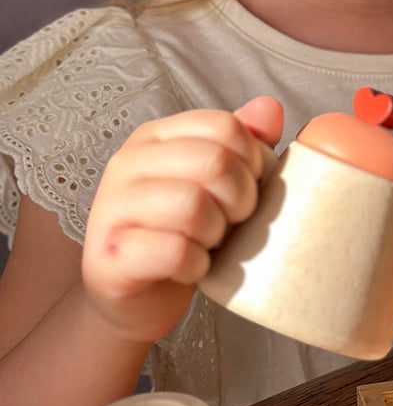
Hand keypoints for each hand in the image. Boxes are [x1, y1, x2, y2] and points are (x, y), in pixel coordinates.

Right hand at [81, 96, 283, 342]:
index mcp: (157, 136)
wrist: (140, 297)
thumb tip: (270, 108)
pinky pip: (175, 251)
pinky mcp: (109, 256)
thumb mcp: (220, 183)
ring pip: (193, 206)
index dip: (254, 159)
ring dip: (216, 233)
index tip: (249, 185)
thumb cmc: (186, 232)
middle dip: (241, 199)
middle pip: (214, 162)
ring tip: (208, 242)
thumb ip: (244, 143)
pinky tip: (192, 267)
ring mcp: (112, 208)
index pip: (224, 125)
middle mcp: (128, 163)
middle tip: (233, 220)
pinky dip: (197, 265)